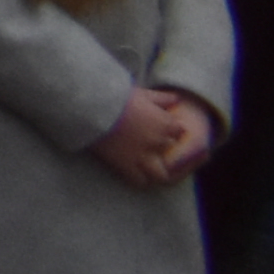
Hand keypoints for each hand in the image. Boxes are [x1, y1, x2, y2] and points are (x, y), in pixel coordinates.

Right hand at [95, 88, 215, 184]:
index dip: (172, 130)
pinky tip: (134, 174)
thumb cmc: (118, 98)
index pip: (179, 131)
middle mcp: (158, 143)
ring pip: (160, 174)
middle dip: (163, 148)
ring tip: (149, 169)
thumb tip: (177, 99)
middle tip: (153, 145)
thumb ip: (162, 98)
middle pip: (169, 150)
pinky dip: (139, 179)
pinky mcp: (126, 166)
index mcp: (164, 124)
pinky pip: (139, 181)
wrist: (93, 108)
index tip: (165, 128)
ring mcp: (143, 157)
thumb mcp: (142, 93)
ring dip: (157, 172)